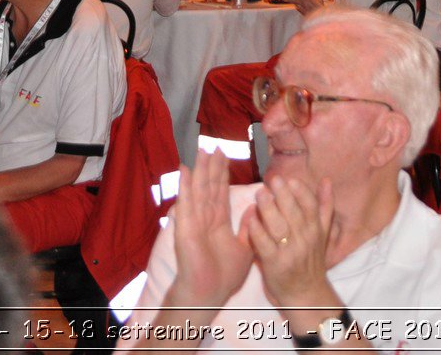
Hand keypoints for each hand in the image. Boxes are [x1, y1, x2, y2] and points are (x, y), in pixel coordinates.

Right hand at [167, 150, 253, 308]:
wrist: (209, 293)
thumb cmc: (225, 275)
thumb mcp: (245, 249)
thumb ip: (249, 228)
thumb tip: (256, 207)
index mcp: (218, 222)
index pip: (220, 193)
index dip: (221, 174)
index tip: (223, 156)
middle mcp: (205, 218)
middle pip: (209, 187)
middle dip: (211, 167)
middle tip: (214, 145)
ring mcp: (194, 221)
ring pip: (198, 191)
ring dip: (199, 171)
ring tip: (201, 151)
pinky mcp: (186, 228)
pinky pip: (186, 204)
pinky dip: (185, 187)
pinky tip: (185, 171)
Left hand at [243, 175, 339, 310]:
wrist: (306, 294)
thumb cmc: (311, 260)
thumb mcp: (322, 233)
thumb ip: (324, 206)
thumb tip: (326, 179)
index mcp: (316, 229)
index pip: (310, 206)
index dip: (301, 192)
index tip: (290, 180)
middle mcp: (304, 239)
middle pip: (294, 213)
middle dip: (283, 195)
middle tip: (272, 180)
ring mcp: (289, 252)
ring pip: (279, 227)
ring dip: (269, 208)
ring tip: (260, 193)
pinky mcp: (274, 264)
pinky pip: (265, 245)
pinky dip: (258, 231)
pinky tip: (251, 218)